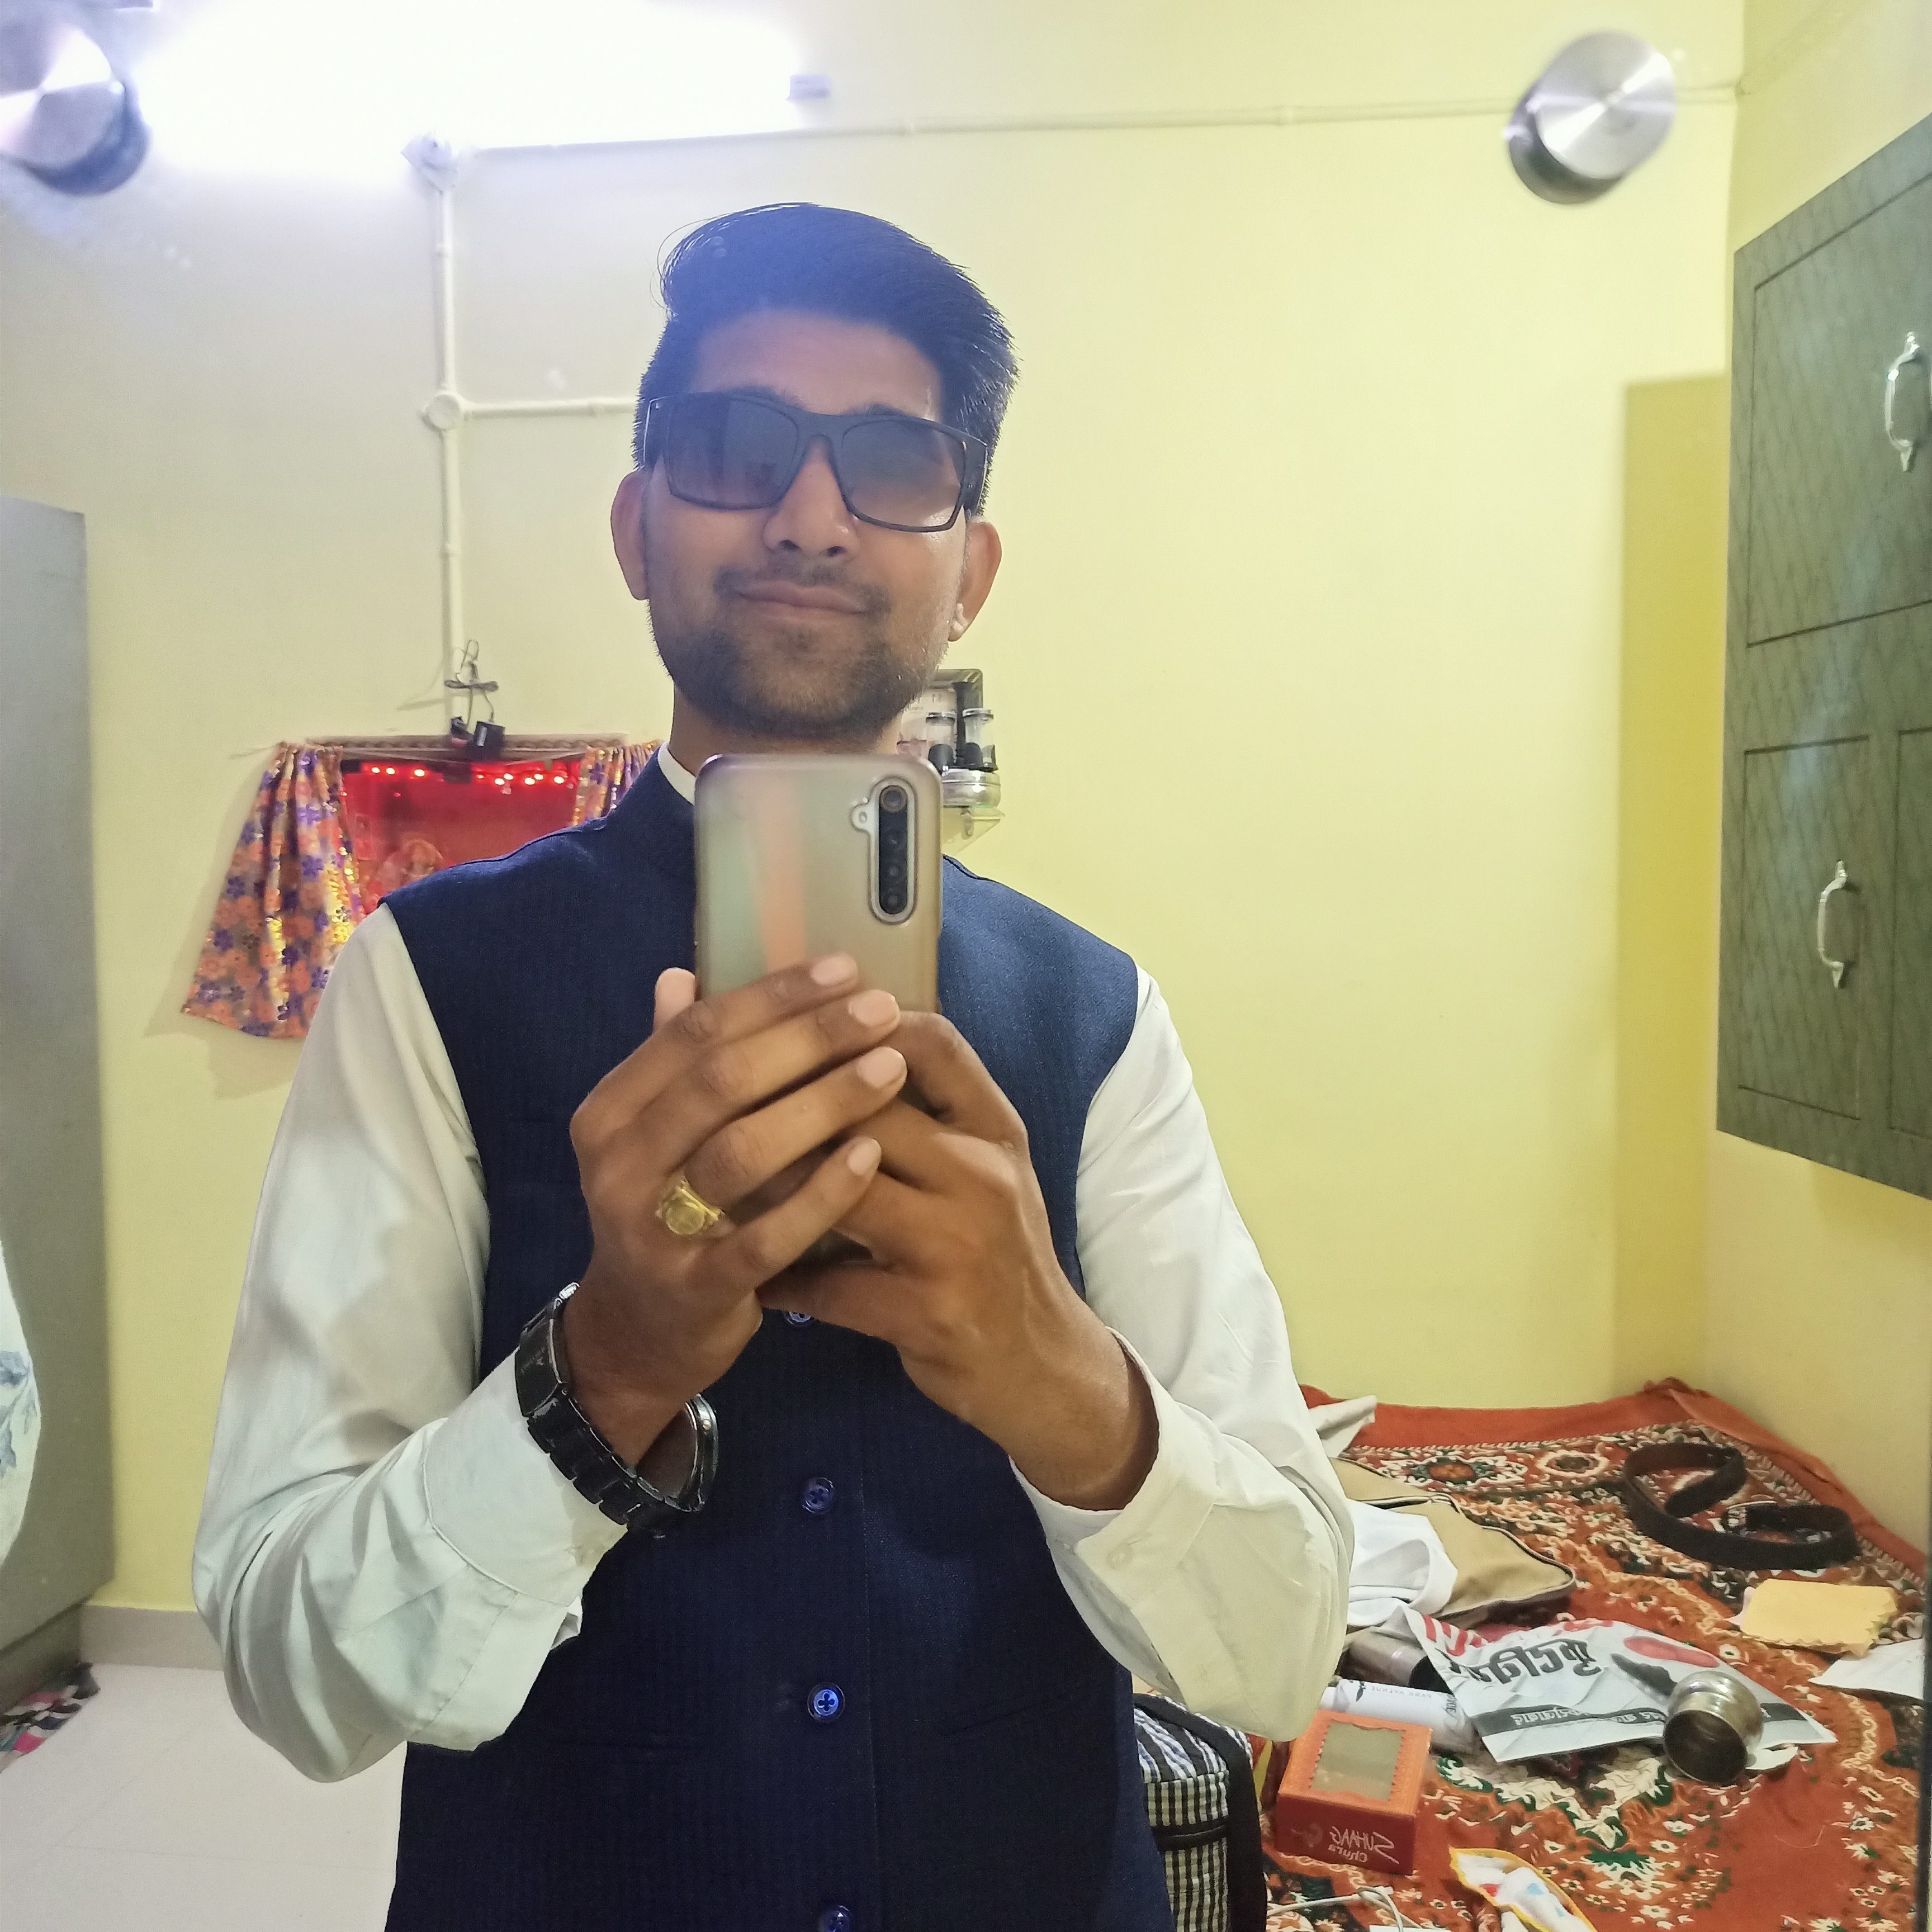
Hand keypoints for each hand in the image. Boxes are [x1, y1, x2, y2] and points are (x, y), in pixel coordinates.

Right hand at [563, 956, 908, 1462]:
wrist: (641, 1336)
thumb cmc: (667, 1213)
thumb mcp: (657, 1137)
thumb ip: (671, 1060)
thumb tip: (683, 973)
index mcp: (611, 1113)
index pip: (694, 1034)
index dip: (773, 996)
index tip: (845, 970)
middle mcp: (618, 1166)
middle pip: (720, 1081)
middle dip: (808, 1039)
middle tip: (879, 1011)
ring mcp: (651, 1231)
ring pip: (740, 1152)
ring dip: (822, 1104)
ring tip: (889, 1069)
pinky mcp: (694, 1289)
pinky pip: (764, 1236)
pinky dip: (820, 1194)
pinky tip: (870, 1156)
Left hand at [759, 1013, 1157, 1510]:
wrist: (1042, 1364)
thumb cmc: (996, 1254)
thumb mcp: (981, 1171)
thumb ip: (922, 1114)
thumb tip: (827, 1047)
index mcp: (994, 1129)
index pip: (932, 1044)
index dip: (856, 1024)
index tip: (793, 1022)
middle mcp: (982, 1174)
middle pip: (869, 1108)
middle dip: (788, 1101)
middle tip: (717, 1098)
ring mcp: (957, 1243)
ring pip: (842, 1190)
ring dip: (772, 1185)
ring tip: (718, 1180)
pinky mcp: (927, 1312)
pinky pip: (830, 1286)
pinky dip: (782, 1279)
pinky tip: (748, 1275)